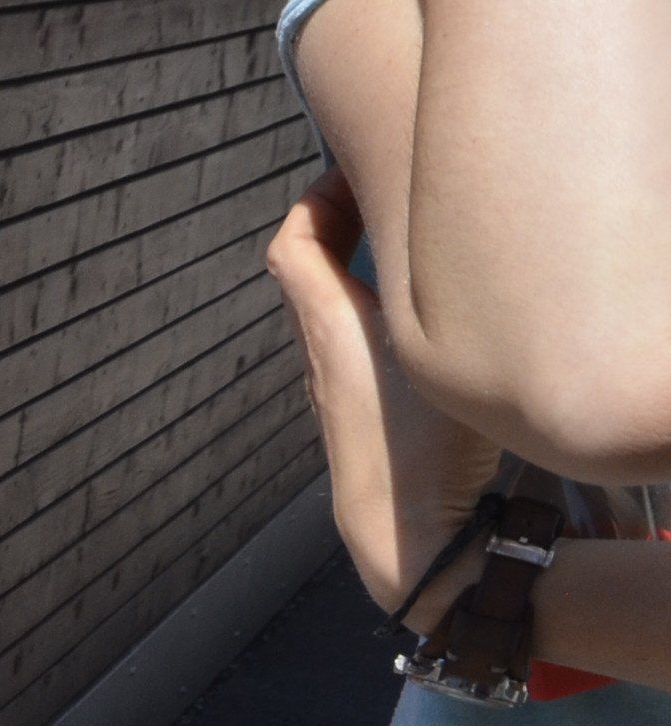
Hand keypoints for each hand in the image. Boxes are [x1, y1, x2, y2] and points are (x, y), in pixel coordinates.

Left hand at [268, 171, 505, 627]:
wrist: (409, 537)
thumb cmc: (422, 450)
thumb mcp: (433, 355)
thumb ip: (430, 292)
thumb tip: (445, 232)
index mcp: (329, 330)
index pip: (292, 246)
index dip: (314, 202)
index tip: (350, 175)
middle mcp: (323, 354)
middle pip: (309, 269)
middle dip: (340, 222)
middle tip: (384, 194)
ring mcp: (338, 387)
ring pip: (331, 306)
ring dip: (359, 266)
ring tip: (409, 239)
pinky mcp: (360, 414)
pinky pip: (354, 341)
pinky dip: (374, 310)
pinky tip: (424, 310)